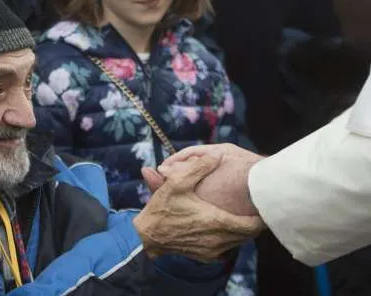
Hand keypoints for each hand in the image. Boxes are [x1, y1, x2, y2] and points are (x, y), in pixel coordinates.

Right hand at [134, 155, 263, 261]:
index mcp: (216, 222)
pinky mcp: (207, 256)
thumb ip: (199, 166)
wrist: (147, 236)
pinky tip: (225, 224)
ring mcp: (213, 251)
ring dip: (242, 229)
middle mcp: (219, 240)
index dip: (261, 215)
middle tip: (257, 206)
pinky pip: (227, 247)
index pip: (252, 225)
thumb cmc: (162, 208)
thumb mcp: (177, 181)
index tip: (263, 203)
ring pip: (239, 242)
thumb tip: (217, 154)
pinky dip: (230, 237)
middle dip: (254, 221)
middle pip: (249, 234)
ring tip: (243, 214)